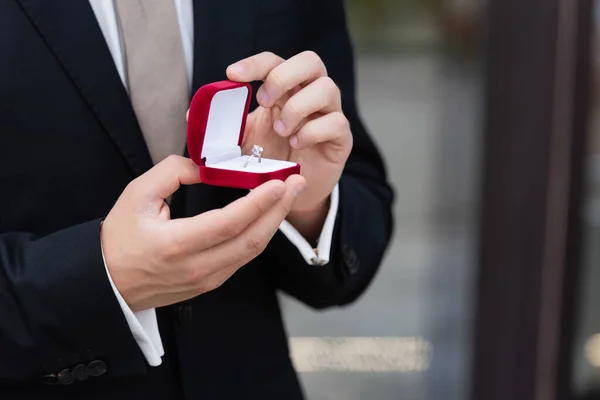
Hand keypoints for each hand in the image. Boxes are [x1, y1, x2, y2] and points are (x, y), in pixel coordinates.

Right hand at [101, 155, 304, 310]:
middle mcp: (197, 267)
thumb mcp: (137, 195)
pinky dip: (260, 234)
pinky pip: (243, 258)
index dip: (259, 203)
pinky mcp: (211, 283)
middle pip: (251, 240)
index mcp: (176, 244)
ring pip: (252, 252)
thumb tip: (208, 167)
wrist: (109, 283)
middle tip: (296, 183)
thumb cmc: (120, 239)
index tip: (280, 182)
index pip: (229, 224)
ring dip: (274, 222)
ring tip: (288, 195)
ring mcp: (206, 279)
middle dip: (279, 210)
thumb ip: (172, 172)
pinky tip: (268, 216)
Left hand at [226, 51, 352, 239]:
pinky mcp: (341, 138)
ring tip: (281, 131)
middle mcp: (310, 95)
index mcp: (284, 90)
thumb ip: (220, 130)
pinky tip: (297, 145)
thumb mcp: (240, 144)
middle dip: (284, 77)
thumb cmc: (268, 161)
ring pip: (327, 89)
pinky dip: (313, 131)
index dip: (256, 64)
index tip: (234, 75)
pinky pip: (336, 122)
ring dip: (298, 107)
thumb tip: (193, 116)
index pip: (274, 62)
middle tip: (264, 101)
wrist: (289, 193)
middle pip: (310, 62)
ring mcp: (328, 114)